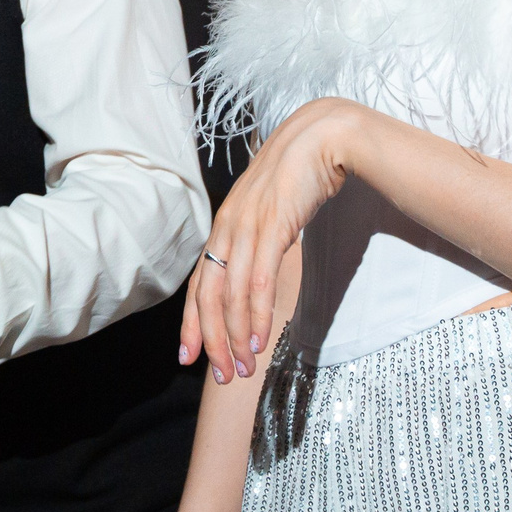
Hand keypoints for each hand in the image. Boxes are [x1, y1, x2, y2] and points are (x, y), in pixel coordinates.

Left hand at [186, 98, 359, 383]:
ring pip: (232, 294)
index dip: (191, 322)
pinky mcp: (272, 226)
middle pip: (209, 296)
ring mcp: (247, 227)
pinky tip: (260, 339)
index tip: (188, 356)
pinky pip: (259, 280)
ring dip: (235, 335)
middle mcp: (228, 228)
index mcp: (224, 227)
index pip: (200, 284)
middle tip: (219, 375)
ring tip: (242, 366)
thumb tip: (259, 272)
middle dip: (210, 339)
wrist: (323, 137)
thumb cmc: (300, 175)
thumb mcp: (272, 212)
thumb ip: (260, 239)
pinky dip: (257, 313)